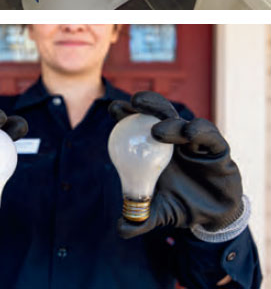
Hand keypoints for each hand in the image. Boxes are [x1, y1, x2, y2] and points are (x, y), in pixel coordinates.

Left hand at [109, 91, 242, 238]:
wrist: (214, 217)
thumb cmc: (182, 205)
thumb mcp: (160, 212)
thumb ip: (141, 217)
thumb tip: (121, 229)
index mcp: (156, 147)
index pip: (140, 123)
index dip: (127, 113)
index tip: (113, 109)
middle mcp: (174, 138)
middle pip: (160, 112)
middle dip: (148, 103)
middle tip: (134, 102)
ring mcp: (195, 140)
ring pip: (182, 122)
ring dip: (170, 122)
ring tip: (158, 130)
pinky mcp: (216, 147)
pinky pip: (208, 134)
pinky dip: (198, 131)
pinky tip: (189, 134)